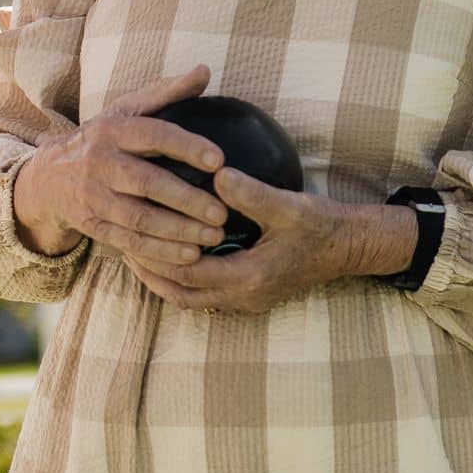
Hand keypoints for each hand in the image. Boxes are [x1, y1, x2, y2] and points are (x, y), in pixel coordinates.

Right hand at [13, 66, 231, 265]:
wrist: (49, 177)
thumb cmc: (103, 139)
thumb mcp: (126, 109)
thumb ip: (166, 93)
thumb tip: (204, 71)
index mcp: (113, 129)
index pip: (153, 134)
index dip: (186, 146)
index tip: (219, 160)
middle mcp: (100, 163)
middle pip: (147, 182)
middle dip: (187, 199)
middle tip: (222, 212)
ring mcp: (93, 197)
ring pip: (139, 218)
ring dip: (178, 230)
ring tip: (213, 237)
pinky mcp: (92, 226)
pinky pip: (128, 242)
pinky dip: (160, 252)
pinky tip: (189, 255)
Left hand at [128, 171, 409, 314]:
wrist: (350, 248)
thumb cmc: (322, 225)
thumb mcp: (289, 205)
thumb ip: (252, 193)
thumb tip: (217, 172)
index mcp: (248, 277)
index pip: (186, 272)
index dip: (155, 255)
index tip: (129, 234)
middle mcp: (243, 297)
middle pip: (180, 292)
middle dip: (150, 272)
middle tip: (121, 246)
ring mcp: (247, 300)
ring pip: (191, 298)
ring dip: (164, 279)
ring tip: (138, 254)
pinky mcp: (251, 295)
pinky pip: (206, 293)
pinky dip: (184, 279)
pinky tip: (174, 256)